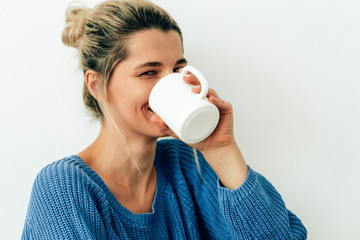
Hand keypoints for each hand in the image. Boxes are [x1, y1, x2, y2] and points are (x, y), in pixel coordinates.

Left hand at [151, 69, 247, 188]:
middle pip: (203, 86)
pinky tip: (211, 99)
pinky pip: (223, 104)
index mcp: (200, 101)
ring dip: (204, 89)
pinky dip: (218, 101)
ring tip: (195, 90)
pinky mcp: (227, 111)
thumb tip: (153, 118)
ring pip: (212, 93)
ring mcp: (219, 105)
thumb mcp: (179, 132)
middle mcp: (210, 100)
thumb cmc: (198, 138)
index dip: (189, 77)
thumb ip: (166, 127)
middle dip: (194, 79)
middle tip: (185, 79)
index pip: (195, 85)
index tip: (179, 73)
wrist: (213, 149)